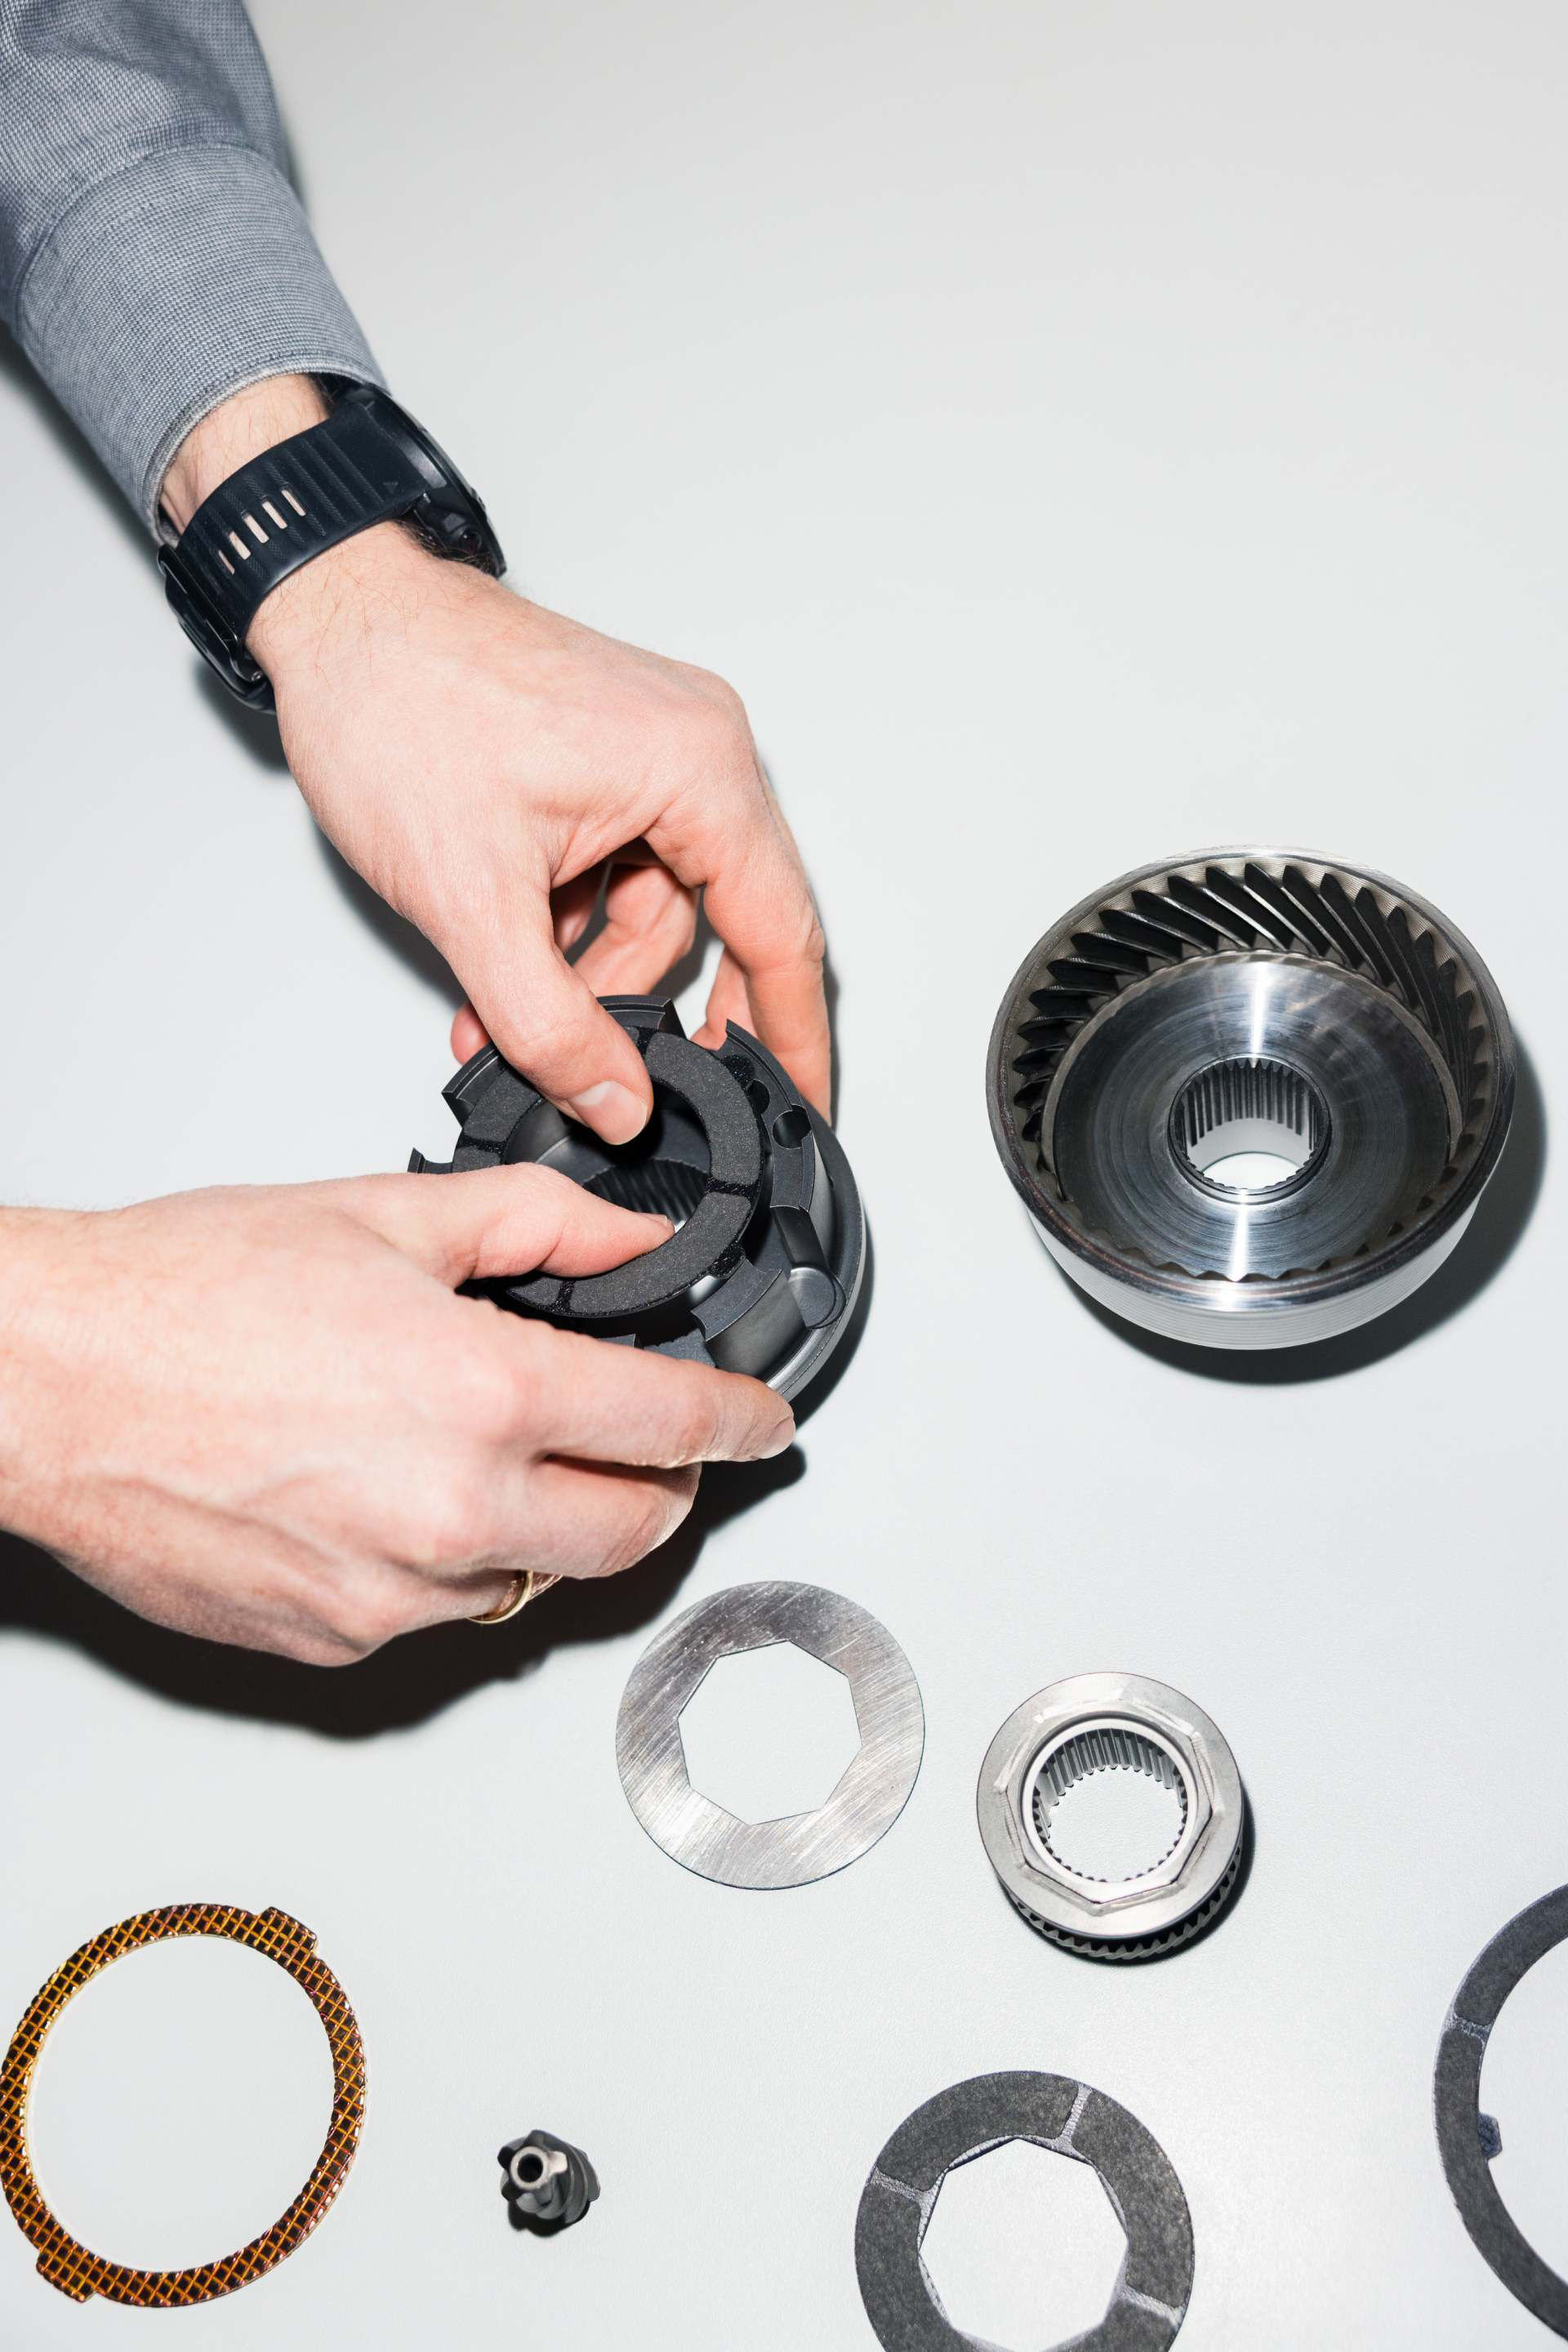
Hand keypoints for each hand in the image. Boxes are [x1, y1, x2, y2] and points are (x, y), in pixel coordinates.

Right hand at [0, 1171, 791, 1662]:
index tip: (763, 1424)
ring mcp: (393, 1596)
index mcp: (485, 1396)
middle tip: (644, 1445)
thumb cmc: (181, 1297)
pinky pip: (436, 1615)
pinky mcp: (333, 1644)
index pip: (676, 1427)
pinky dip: (447, 1564)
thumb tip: (625, 1241)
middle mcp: (453, 1514)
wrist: (44, 1382)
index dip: (743, 1422)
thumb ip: (536, 1225)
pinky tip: (390, 1495)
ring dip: (544, 1528)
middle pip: (633, 1534)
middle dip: (661, 1489)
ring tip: (479, 1453)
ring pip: (534, 1583)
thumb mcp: (384, 1217)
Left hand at [163, 380, 830, 1144]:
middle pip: (723, 921)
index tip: (798, 1104)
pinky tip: (509, 959)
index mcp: (697, 768)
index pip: (780, 933)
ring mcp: (654, 748)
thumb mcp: (472, 900)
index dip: (791, 1036)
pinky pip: (620, 868)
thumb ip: (549, 1024)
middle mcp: (695, 748)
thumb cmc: (394, 705)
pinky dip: (571, 926)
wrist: (330, 613)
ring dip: (591, 975)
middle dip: (655, 1009)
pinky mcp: (608, 755)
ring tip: (506, 1017)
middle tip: (634, 1085)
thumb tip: (616, 1103)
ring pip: (657, 905)